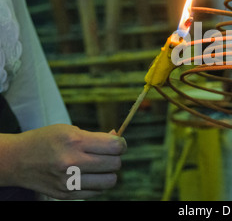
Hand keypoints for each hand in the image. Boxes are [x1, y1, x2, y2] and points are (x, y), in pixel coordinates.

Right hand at [10, 124, 126, 199]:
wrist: (18, 160)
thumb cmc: (47, 140)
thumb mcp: (69, 130)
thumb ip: (96, 136)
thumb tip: (118, 139)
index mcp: (74, 141)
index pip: (114, 146)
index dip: (121, 144)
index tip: (118, 143)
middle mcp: (72, 162)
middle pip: (115, 164)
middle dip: (116, 158)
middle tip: (108, 154)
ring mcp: (68, 181)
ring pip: (110, 181)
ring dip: (110, 173)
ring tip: (101, 166)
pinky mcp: (66, 194)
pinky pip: (97, 192)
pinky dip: (99, 184)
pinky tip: (91, 175)